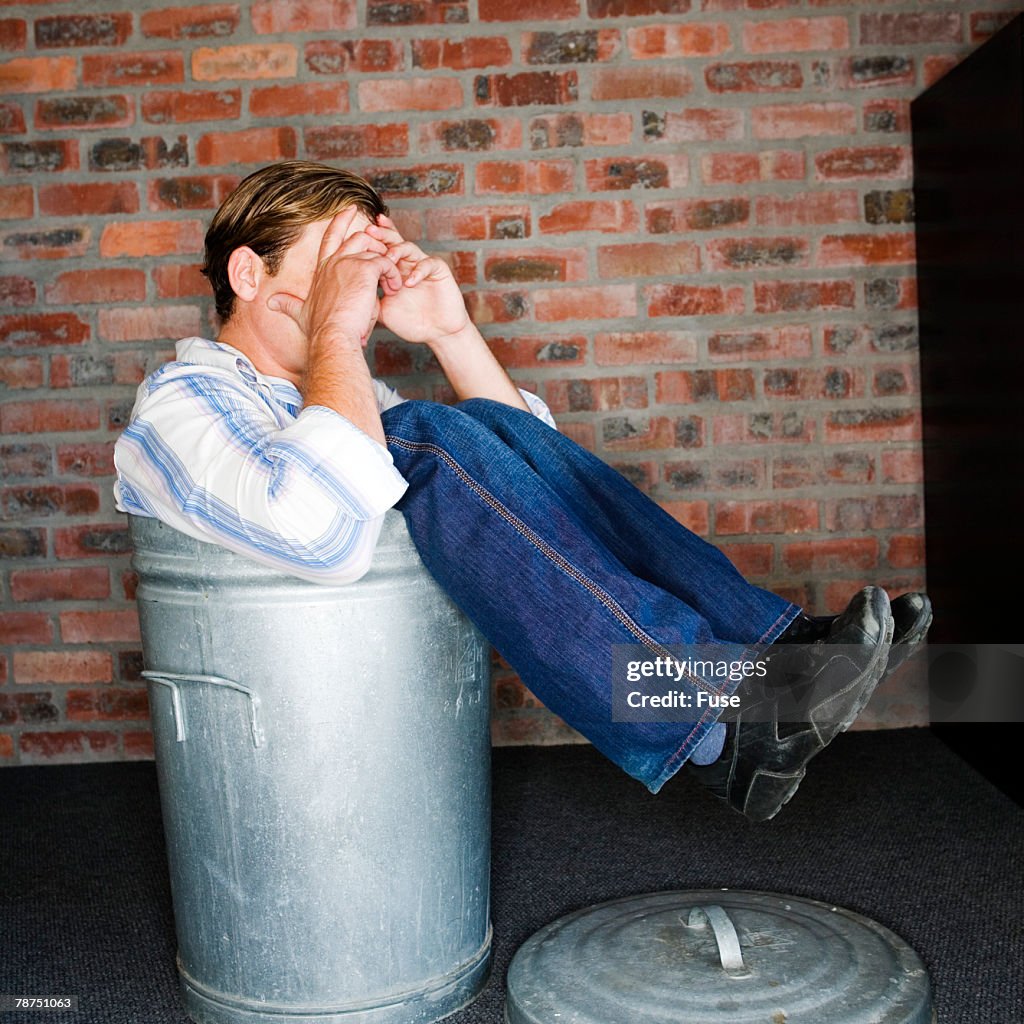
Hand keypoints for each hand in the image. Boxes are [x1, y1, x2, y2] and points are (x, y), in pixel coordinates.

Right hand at [268, 208, 403, 349]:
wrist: (332, 335)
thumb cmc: (319, 329)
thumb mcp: (299, 313)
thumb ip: (287, 304)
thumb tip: (270, 302)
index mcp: (322, 269)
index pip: (331, 238)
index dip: (340, 222)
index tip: (350, 209)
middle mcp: (334, 261)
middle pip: (357, 237)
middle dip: (374, 239)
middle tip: (387, 249)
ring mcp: (348, 262)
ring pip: (374, 249)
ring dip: (387, 263)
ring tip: (392, 282)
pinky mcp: (365, 268)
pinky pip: (385, 262)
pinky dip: (393, 273)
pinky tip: (394, 287)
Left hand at [365, 217, 471, 345]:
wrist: (436, 335)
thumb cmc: (410, 323)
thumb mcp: (382, 310)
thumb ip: (369, 296)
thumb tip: (348, 289)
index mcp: (392, 270)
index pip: (379, 250)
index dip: (368, 243)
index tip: (354, 241)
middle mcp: (406, 264)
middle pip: (392, 241)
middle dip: (381, 235)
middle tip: (370, 230)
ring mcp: (422, 265)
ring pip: (409, 247)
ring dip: (397, 250)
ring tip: (388, 258)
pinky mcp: (439, 270)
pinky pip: (428, 263)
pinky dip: (417, 271)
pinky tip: (408, 282)